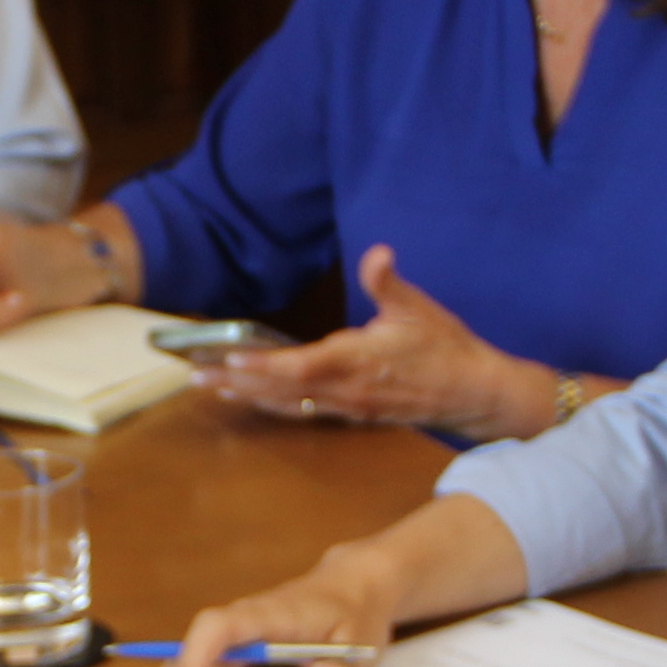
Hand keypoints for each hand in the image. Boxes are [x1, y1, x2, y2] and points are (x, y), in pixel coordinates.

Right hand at [115, 548, 415, 666]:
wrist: (350, 587)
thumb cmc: (353, 612)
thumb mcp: (361, 638)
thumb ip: (345, 664)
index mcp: (269, 615)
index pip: (222, 628)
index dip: (199, 657)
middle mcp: (241, 624)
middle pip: (191, 654)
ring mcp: (232, 639)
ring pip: (184, 665)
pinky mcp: (231, 652)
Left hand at [197, 248, 546, 439]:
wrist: (472, 393)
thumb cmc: (444, 347)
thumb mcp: (417, 309)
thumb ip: (388, 282)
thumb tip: (378, 252)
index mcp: (357, 361)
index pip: (300, 367)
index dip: (262, 366)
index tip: (229, 360)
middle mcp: (346, 390)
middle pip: (280, 391)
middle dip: (236, 384)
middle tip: (194, 376)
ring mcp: (347, 406)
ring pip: (287, 404)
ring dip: (247, 396)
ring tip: (210, 387)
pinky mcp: (352, 413)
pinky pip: (303, 411)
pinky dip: (272, 404)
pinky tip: (252, 398)